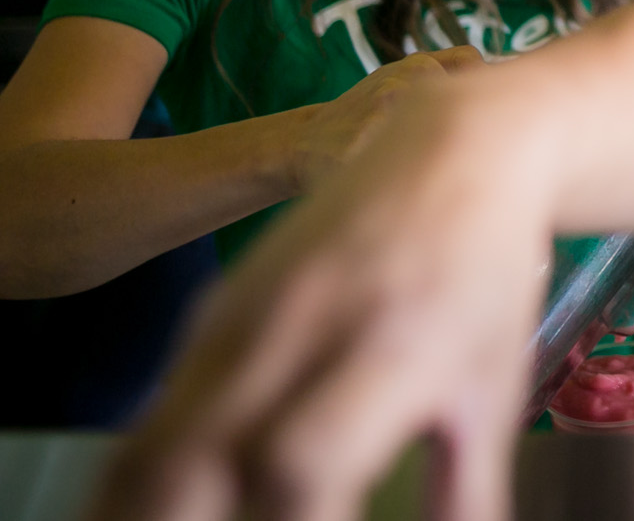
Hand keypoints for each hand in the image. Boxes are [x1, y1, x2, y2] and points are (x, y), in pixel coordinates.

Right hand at [87, 73, 547, 520]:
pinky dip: (139, 477)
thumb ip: (469, 492)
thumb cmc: (482, 273)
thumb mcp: (494, 387)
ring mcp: (242, 317)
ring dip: (140, 507)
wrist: (451, 148)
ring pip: (153, 438)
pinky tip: (150, 509)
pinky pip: (155, 411)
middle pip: (191, 455)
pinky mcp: (214, 314)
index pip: (299, 462)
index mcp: (384, 347)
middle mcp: (296, 327)